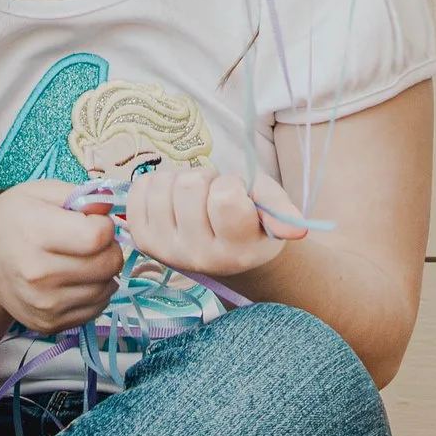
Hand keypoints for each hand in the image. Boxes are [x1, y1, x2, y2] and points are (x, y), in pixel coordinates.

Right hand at [0, 179, 123, 333]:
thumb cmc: (14, 220)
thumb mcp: (39, 192)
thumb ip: (78, 195)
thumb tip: (109, 205)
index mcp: (34, 234)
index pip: (96, 237)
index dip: (104, 224)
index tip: (93, 220)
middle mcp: (37, 275)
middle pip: (107, 265)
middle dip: (110, 248)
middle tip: (92, 240)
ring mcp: (43, 304)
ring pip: (106, 289)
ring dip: (104, 272)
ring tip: (82, 258)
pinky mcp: (49, 324)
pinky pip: (96, 309)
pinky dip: (95, 292)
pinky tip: (76, 278)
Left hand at [119, 164, 296, 283]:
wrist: (226, 255)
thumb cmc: (252, 223)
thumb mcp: (273, 210)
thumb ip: (284, 213)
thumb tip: (297, 231)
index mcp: (236, 249)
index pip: (225, 198)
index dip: (232, 184)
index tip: (238, 196)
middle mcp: (198, 257)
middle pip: (190, 186)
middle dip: (207, 178)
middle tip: (215, 194)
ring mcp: (166, 250)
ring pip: (163, 184)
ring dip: (180, 179)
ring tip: (196, 197)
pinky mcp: (142, 240)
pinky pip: (138, 190)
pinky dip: (155, 183)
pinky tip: (172, 198)